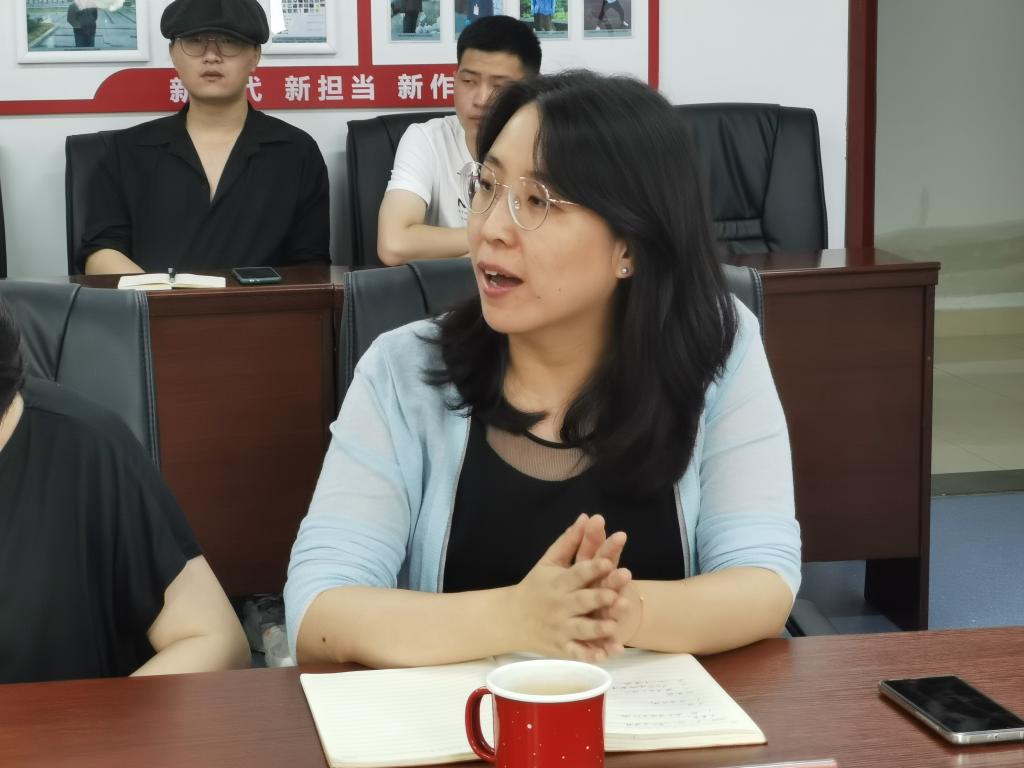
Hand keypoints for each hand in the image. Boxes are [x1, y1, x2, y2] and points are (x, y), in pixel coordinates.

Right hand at [507, 515, 626, 661]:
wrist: (511, 618)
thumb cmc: (536, 586)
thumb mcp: (549, 562)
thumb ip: (569, 541)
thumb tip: (587, 516)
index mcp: (558, 582)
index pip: (577, 573)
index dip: (593, 568)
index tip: (609, 562)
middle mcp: (560, 605)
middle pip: (581, 601)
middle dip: (598, 598)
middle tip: (616, 594)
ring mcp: (560, 628)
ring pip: (581, 629)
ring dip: (597, 629)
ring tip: (614, 625)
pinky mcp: (561, 647)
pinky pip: (576, 653)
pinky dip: (590, 655)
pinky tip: (605, 655)